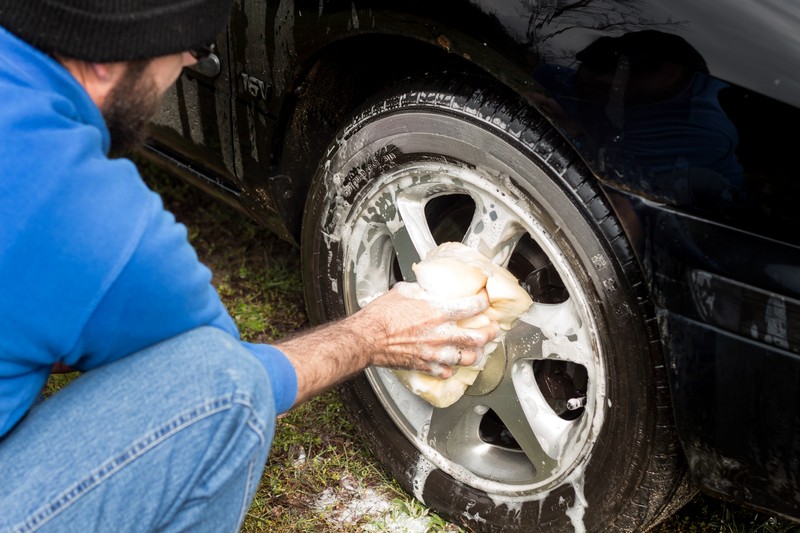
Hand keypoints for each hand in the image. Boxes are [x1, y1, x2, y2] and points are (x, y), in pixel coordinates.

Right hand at [358, 282, 499, 375]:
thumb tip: (428, 286)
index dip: (484, 301)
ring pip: (468, 357)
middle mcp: (440, 334)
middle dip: (490, 331)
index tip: (484, 300)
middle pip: (479, 336)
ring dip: (476, 352)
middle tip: (491, 328)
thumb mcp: (404, 291)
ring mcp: (435, 352)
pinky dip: (452, 368)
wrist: (367, 337)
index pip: (473, 306)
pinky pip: (447, 372)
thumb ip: (422, 290)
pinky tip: (452, 362)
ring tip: (478, 347)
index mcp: (437, 312)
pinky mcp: (426, 366)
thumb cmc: (381, 315)